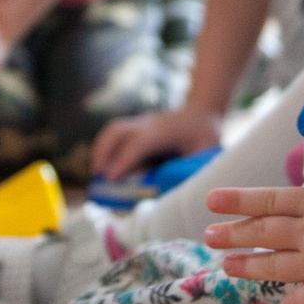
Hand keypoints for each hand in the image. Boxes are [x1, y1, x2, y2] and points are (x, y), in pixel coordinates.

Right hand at [90, 105, 225, 180]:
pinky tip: (103, 167)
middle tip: (98, 179)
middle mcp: (149, 123)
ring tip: (96, 175)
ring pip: (112, 130)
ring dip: (100, 151)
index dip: (124, 160)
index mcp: (166, 130)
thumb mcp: (207, 152)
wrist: (203, 110)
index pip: (139, 143)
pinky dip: (104, 149)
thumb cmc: (206, 134)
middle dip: (104, 153)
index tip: (111, 178)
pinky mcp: (137, 128)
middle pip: (118, 131)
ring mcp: (141, 123)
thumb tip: (177, 193)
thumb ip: (193, 169)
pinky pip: (115, 134)